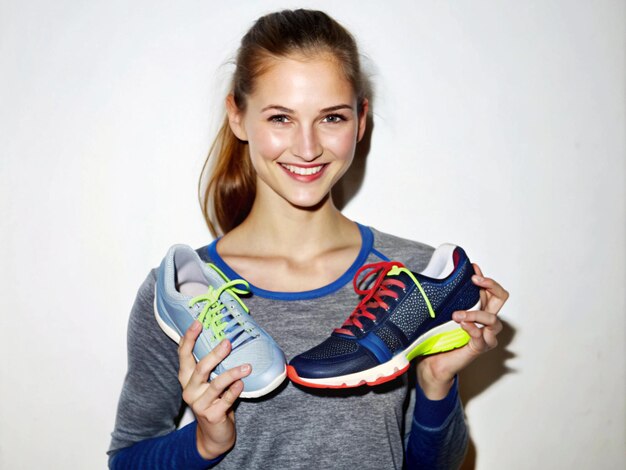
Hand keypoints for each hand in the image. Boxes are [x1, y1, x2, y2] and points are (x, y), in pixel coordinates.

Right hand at [178, 321, 250, 459]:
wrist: (215, 435)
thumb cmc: (214, 401)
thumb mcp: (209, 382)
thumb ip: (212, 366)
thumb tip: (226, 339)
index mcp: (187, 378)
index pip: (184, 355)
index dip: (188, 338)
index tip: (197, 322)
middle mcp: (190, 390)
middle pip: (199, 369)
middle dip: (214, 355)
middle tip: (227, 342)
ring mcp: (199, 404)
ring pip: (215, 385)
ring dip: (232, 373)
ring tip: (247, 367)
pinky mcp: (212, 416)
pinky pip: (225, 400)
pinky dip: (234, 391)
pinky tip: (242, 384)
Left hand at [417, 264, 507, 398]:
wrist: (432, 360)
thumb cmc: (438, 334)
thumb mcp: (445, 310)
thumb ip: (452, 296)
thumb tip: (450, 274)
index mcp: (481, 309)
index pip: (494, 291)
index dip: (487, 279)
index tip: (473, 270)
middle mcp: (487, 321)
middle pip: (502, 298)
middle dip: (490, 285)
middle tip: (474, 281)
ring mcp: (485, 335)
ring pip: (493, 319)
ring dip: (476, 313)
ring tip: (457, 314)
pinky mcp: (479, 348)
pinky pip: (481, 337)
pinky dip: (473, 329)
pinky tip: (463, 325)